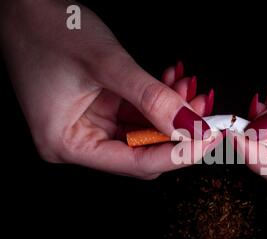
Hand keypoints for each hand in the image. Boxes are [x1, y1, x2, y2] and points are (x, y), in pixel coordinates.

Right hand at [0, 0, 217, 178]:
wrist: (25, 6)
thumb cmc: (49, 29)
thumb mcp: (106, 63)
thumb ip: (151, 97)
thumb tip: (190, 125)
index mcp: (67, 143)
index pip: (134, 163)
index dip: (177, 154)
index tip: (208, 140)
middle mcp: (76, 142)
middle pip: (142, 153)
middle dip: (177, 133)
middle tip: (204, 114)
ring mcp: (88, 127)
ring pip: (144, 134)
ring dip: (171, 115)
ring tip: (190, 90)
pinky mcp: (98, 112)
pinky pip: (137, 116)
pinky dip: (158, 102)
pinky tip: (173, 84)